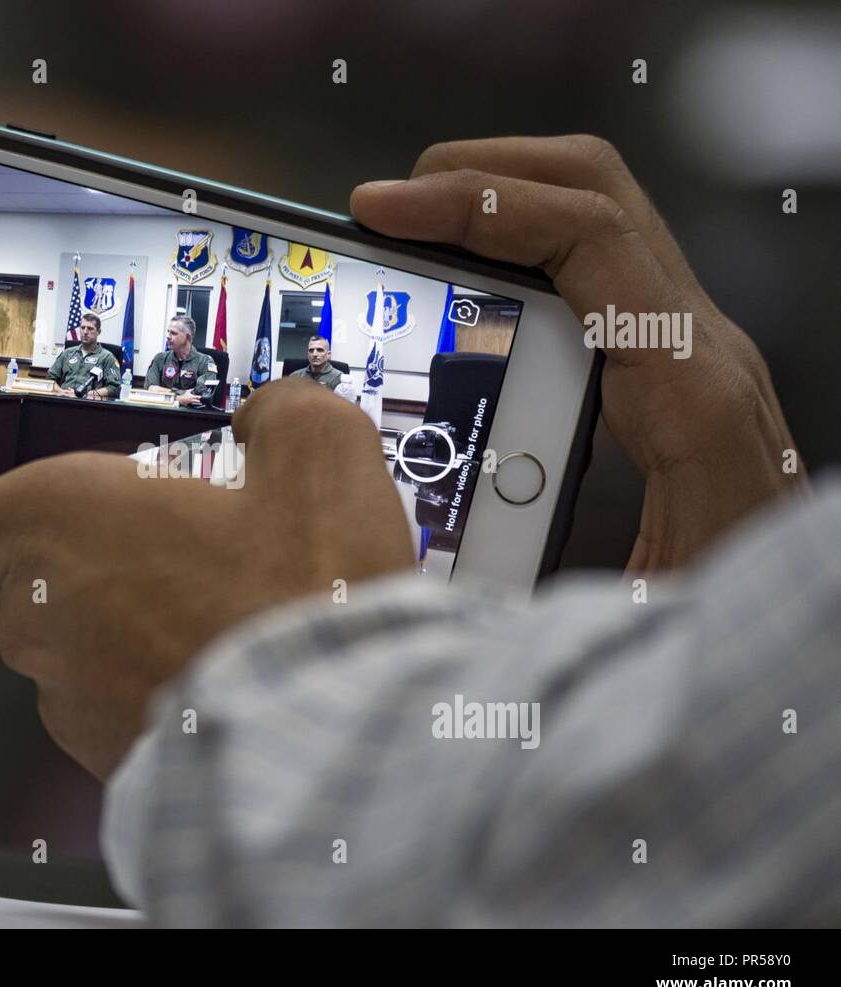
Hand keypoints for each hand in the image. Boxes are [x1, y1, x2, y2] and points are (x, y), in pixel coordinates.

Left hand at [0, 378, 409, 778]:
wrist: (338, 747)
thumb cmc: (305, 608)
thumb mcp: (321, 456)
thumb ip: (282, 414)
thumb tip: (273, 420)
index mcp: (58, 522)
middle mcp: (41, 616)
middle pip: (36, 582)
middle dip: (106, 566)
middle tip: (195, 557)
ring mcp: (68, 700)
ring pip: (86, 648)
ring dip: (141, 630)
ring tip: (234, 622)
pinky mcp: (107, 763)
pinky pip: (122, 707)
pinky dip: (165, 690)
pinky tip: (238, 675)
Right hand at [351, 135, 803, 570]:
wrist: (808, 612)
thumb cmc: (735, 619)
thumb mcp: (631, 615)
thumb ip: (538, 598)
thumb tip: (424, 583)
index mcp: (688, 395)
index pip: (589, 240)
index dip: (477, 205)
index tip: (381, 210)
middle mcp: (697, 347)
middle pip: (593, 189)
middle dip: (478, 173)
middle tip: (386, 207)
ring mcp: (684, 344)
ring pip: (594, 212)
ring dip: (498, 198)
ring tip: (410, 228)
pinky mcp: (664, 358)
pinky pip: (591, 265)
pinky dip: (518, 243)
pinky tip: (461, 283)